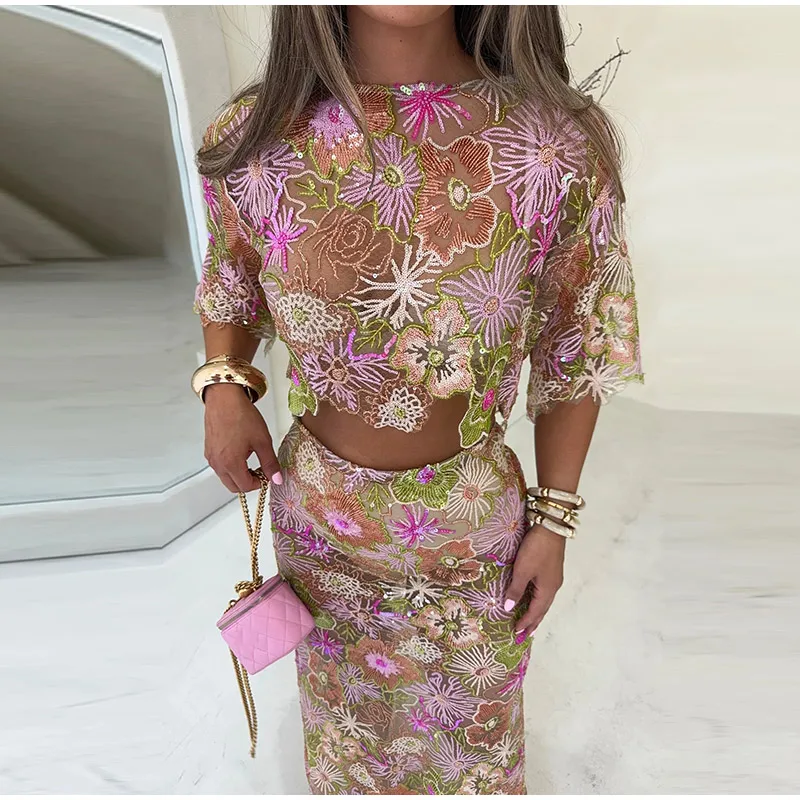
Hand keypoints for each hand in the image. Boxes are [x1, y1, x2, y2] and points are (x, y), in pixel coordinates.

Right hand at [203, 383, 281, 492]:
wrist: (225, 398)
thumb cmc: (242, 415)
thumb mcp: (262, 440)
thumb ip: (270, 463)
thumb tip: (276, 479)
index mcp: (231, 463)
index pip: (246, 486)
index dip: (260, 483)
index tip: (267, 474)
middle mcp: (217, 464)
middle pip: (234, 486)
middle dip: (248, 482)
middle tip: (260, 470)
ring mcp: (211, 457)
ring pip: (226, 477)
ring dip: (239, 474)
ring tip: (251, 457)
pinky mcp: (208, 450)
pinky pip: (219, 466)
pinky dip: (230, 466)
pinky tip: (240, 451)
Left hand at [504, 524, 565, 642]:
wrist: (550, 528)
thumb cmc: (536, 549)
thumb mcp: (522, 570)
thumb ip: (516, 589)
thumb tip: (509, 608)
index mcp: (547, 590)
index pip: (535, 612)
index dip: (526, 622)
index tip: (518, 633)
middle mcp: (553, 586)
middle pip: (543, 609)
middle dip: (534, 621)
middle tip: (526, 634)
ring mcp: (554, 577)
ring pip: (544, 600)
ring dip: (536, 611)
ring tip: (530, 620)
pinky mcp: (552, 569)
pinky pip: (544, 591)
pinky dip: (538, 600)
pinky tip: (533, 598)